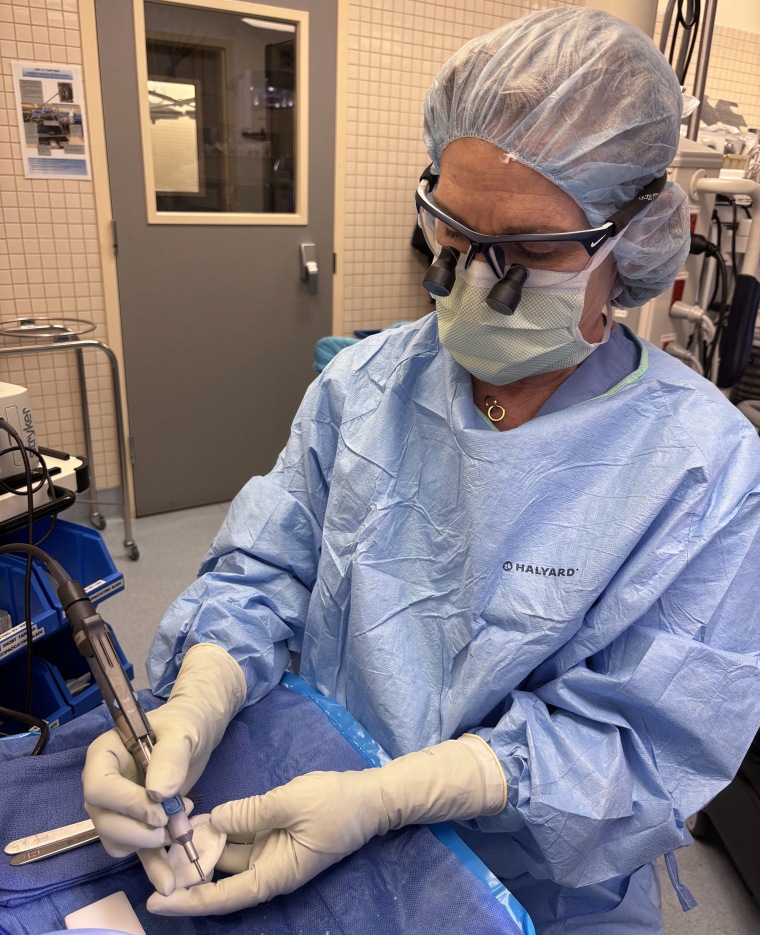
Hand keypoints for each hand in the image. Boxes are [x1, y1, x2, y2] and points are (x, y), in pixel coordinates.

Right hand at [82, 644, 245, 894]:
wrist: (198, 732)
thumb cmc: (185, 723)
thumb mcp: (182, 732)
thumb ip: (170, 758)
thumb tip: (157, 794)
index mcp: (105, 755)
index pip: (99, 788)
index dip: (126, 804)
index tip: (160, 810)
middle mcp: (103, 785)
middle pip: (103, 821)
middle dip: (137, 831)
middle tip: (171, 822)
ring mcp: (117, 808)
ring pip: (116, 841)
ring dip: (148, 844)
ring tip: (180, 824)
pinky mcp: (137, 824)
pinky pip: (137, 852)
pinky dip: (152, 866)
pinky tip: (168, 880)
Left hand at [146, 735, 505, 915]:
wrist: (371, 795)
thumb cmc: (337, 804)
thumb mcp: (292, 803)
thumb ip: (251, 813)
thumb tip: (214, 819)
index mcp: (275, 874)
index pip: (224, 896)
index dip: (189, 901)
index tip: (155, 903)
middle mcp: (268, 868)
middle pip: (220, 877)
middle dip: (187, 869)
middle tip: (151, 853)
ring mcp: (270, 850)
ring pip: (226, 854)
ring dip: (200, 846)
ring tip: (167, 832)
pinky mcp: (273, 832)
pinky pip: (240, 836)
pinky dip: (220, 829)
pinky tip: (198, 816)